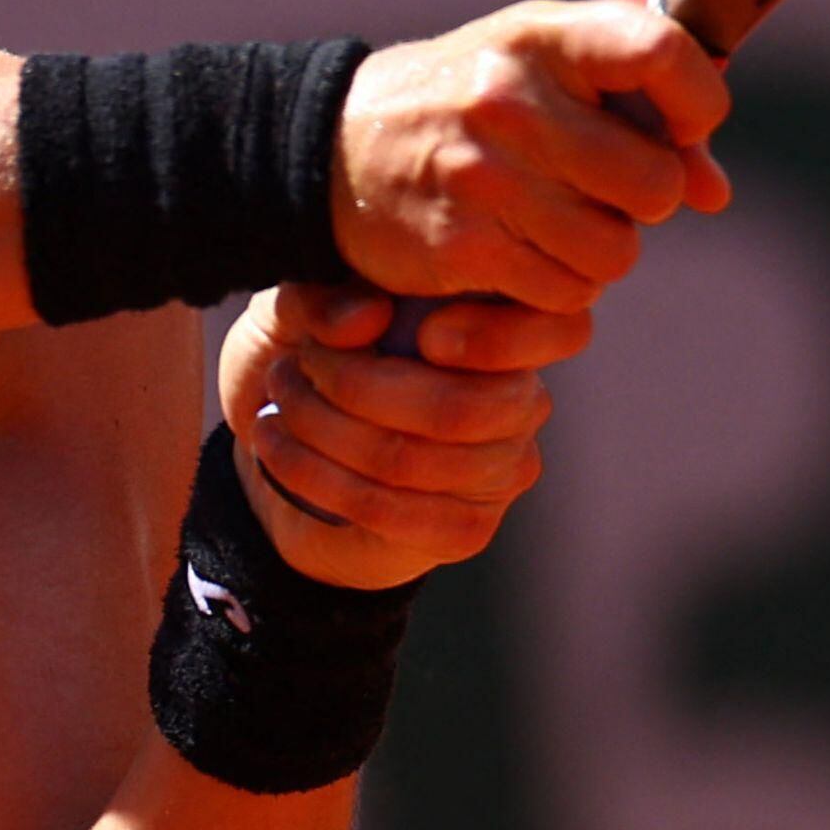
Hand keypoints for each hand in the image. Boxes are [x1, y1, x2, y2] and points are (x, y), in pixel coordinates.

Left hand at [219, 282, 596, 588]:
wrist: (282, 443)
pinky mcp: (467, 531)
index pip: (551, 331)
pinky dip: (317, 477)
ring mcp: (503, 473)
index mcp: (506, 328)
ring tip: (279, 405)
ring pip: (407, 460)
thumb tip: (371, 316)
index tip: (405, 327)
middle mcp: (524, 401)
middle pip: (456, 409)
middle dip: (353, 387)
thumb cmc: (306, 354)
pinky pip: (390, 511)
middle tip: (294, 367)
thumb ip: (324, 298)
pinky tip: (278, 450)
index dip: (487, 336)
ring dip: (321, 431)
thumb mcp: (294, 310)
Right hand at [330, 0, 730, 312]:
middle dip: (643, 199)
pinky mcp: (462, 245)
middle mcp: (509, 99)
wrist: (336, 148)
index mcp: (540, 37)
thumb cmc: (469, 102)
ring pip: (616, 251)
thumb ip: (636, 108)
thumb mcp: (541, 67)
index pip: (660, 52)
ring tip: (557, 221)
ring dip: (600, 250)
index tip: (687, 127)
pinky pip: (565, 292)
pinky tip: (521, 251)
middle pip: (654, 183)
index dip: (699, 101)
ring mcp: (483, 175)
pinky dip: (556, 284)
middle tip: (601, 188)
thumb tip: (714, 191)